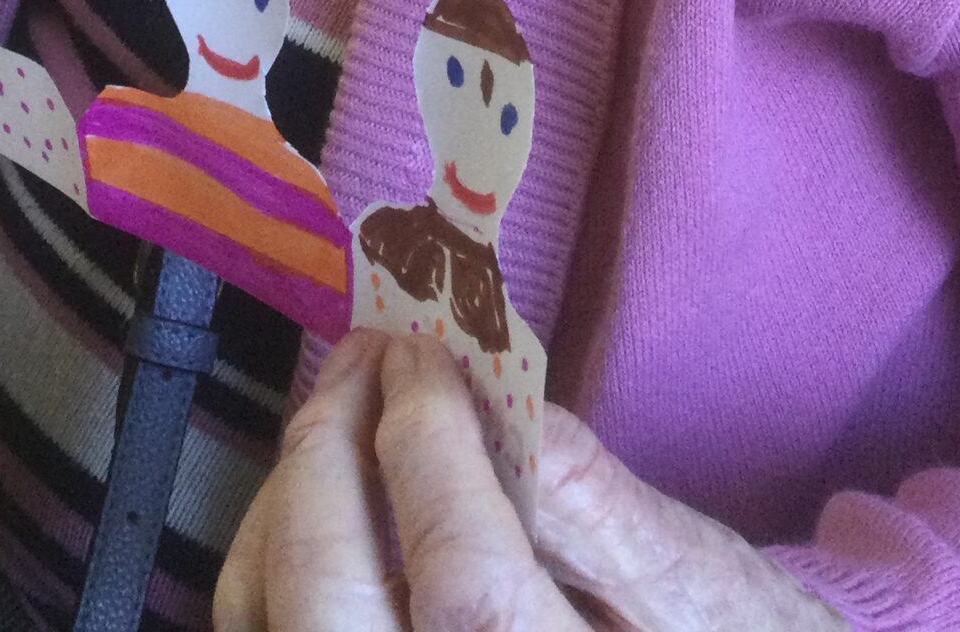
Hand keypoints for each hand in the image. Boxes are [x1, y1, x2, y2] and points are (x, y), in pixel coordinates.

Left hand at [215, 330, 843, 631]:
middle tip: (363, 357)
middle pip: (330, 602)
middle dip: (327, 454)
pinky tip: (314, 501)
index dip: (427, 446)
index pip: (463, 581)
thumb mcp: (693, 585)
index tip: (419, 354)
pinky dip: (266, 564)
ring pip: (271, 621)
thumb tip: (502, 398)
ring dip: (284, 498)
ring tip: (337, 411)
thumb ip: (598, 507)